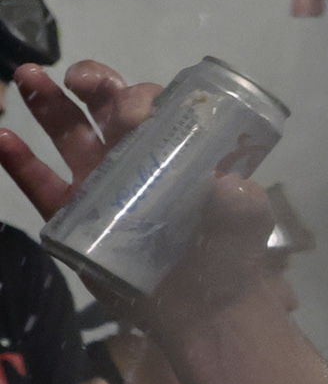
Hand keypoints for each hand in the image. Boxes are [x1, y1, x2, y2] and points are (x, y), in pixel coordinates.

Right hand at [1, 62, 286, 338]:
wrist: (206, 309)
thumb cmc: (230, 254)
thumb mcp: (247, 223)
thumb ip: (242, 204)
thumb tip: (226, 186)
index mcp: (176, 149)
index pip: (156, 108)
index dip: (142, 98)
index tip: (138, 111)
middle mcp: (135, 157)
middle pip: (108, 107)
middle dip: (94, 82)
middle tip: (80, 78)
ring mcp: (100, 184)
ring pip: (69, 133)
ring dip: (47, 101)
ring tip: (26, 74)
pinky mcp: (73, 218)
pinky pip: (39, 184)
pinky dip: (18, 160)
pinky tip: (2, 138)